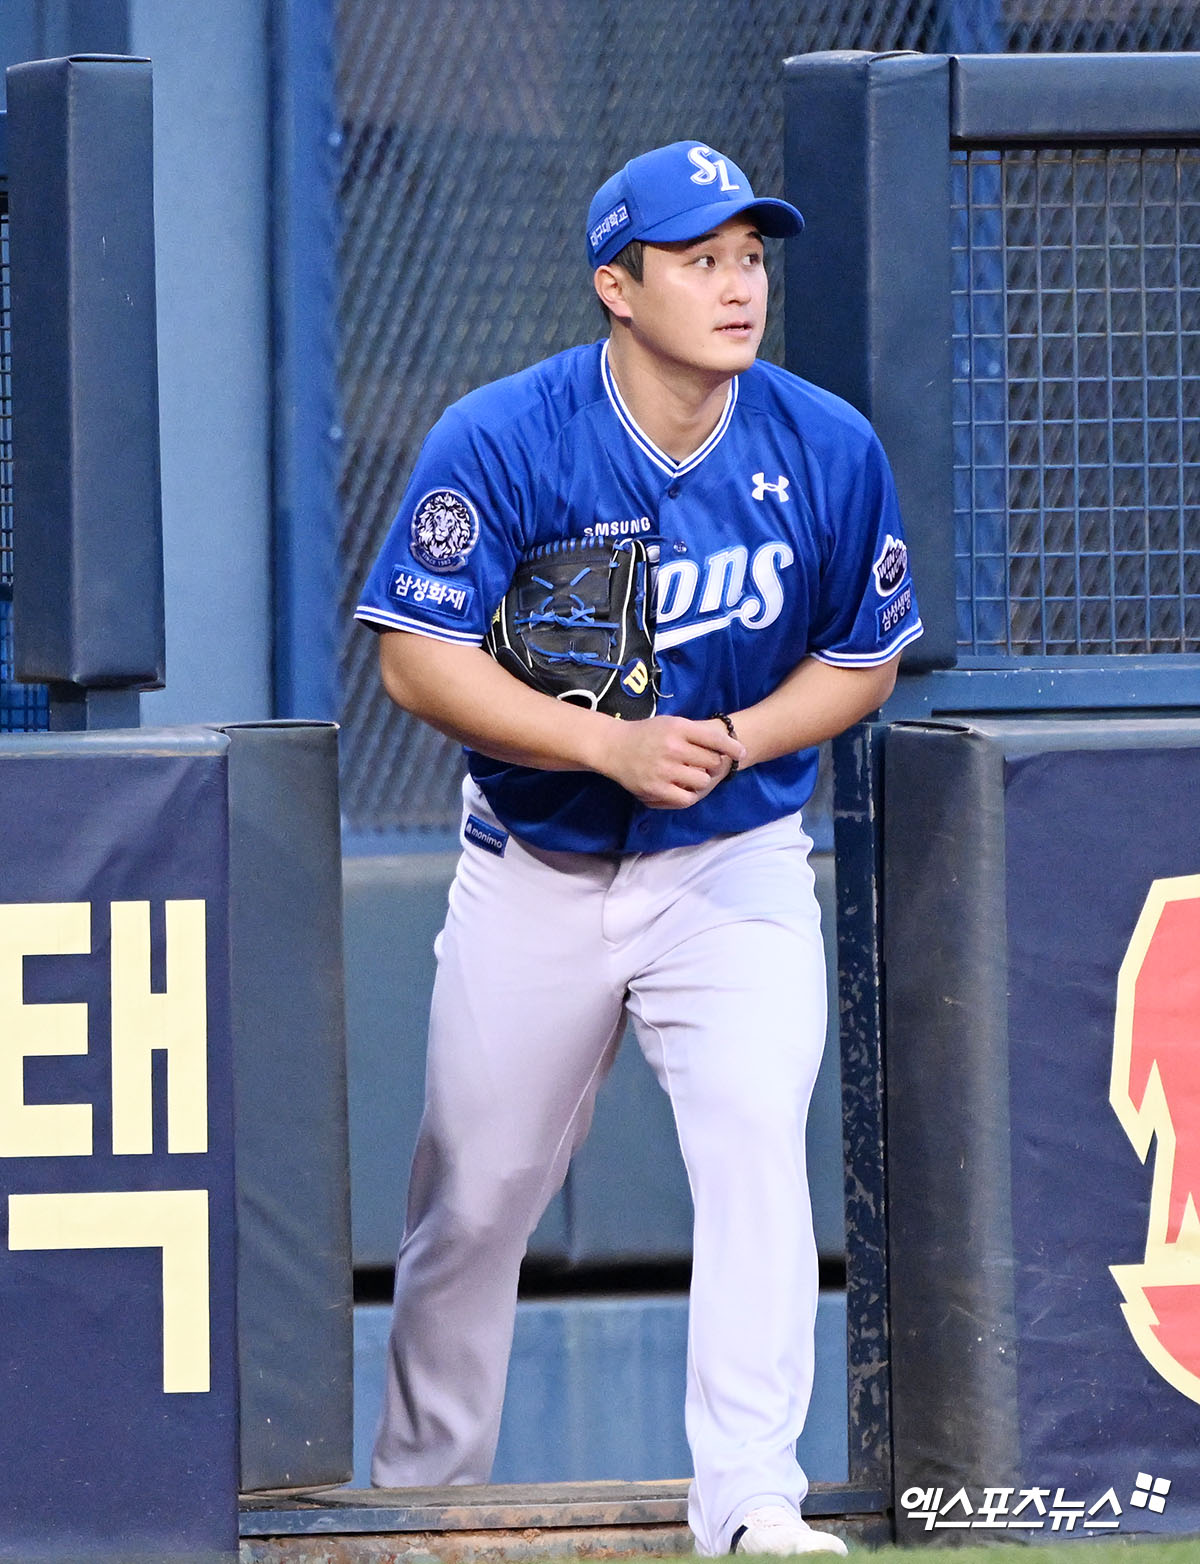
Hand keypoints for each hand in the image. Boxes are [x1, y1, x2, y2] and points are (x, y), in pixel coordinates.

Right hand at [596, 715, 745, 808]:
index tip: (741, 752)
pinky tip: (684, 788)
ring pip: (702, 781)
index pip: (714, 738)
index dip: (732, 747)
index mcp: (677, 728)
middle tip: (706, 765)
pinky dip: (689, 794)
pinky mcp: (656, 788)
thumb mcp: (670, 723)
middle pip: (711, 761)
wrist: (613, 747)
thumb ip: (694, 732)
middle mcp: (672, 748)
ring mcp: (664, 769)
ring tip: (693, 776)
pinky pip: (686, 798)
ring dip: (701, 780)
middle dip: (712, 764)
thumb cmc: (645, 734)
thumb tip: (725, 747)